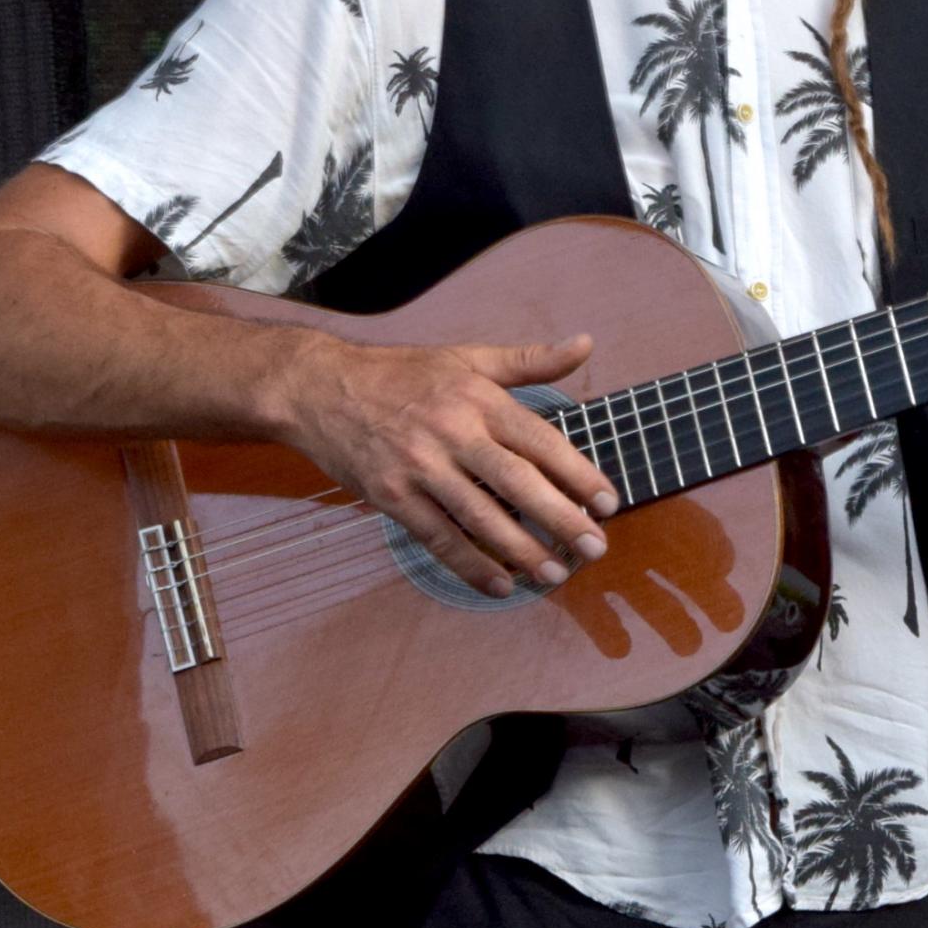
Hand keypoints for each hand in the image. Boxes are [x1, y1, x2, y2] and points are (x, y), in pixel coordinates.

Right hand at [278, 330, 618, 598]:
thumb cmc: (402, 375)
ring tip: (555, 573)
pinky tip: (500, 583)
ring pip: (479, 516)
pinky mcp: (390, 496)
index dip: (578, 474)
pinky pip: (437, 537)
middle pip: (516, 483)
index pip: (541, 441)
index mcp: (480, 400)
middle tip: (595, 548)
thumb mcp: (468, 358)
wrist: (318, 389)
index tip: (609, 503)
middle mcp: (453, 433)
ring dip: (521, 550)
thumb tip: (587, 343)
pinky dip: (469, 565)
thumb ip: (530, 361)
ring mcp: (419, 467)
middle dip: (560, 519)